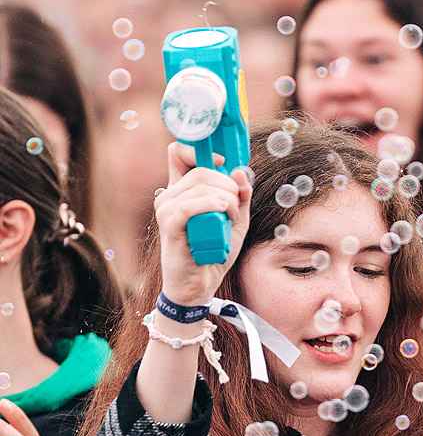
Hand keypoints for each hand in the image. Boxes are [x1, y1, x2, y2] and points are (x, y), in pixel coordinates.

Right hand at [154, 143, 251, 305]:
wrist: (199, 285)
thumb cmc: (213, 251)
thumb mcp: (234, 221)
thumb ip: (239, 197)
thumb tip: (241, 173)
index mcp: (182, 190)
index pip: (178, 153)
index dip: (200, 149)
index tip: (223, 162)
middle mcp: (169, 196)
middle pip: (200, 168)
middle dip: (227, 182)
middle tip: (236, 203)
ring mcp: (166, 210)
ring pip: (200, 185)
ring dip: (225, 197)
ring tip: (230, 216)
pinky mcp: (170, 226)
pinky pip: (190, 205)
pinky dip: (213, 205)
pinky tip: (223, 213)